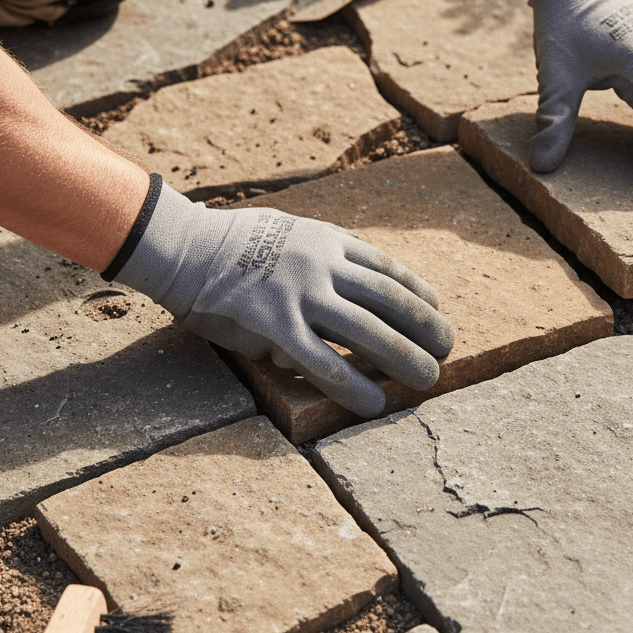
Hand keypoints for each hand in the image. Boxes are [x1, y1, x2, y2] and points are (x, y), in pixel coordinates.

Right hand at [109, 178, 453, 417]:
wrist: (183, 245)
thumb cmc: (235, 241)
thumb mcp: (291, 229)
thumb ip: (325, 252)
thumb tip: (356, 277)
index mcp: (329, 241)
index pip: (387, 269)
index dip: (417, 292)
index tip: (436, 308)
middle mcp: (323, 266)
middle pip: (389, 300)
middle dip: (425, 326)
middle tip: (449, 348)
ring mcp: (299, 295)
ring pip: (366, 331)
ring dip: (404, 357)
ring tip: (428, 379)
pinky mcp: (273, 326)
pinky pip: (321, 362)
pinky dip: (351, 385)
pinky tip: (374, 404)